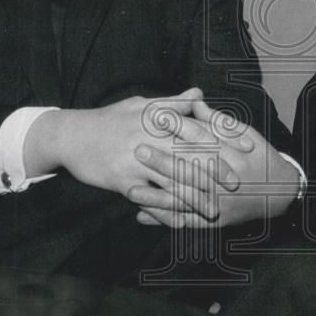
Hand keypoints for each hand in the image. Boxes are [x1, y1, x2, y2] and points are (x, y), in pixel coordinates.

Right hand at [23, 88, 239, 206]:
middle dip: (215, 172)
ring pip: (172, 181)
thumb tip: (199, 93)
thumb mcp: (141, 105)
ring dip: (195, 197)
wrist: (70, 135)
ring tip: (215, 209)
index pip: (198, 129)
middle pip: (190, 156)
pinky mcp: (122, 181)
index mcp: (158, 119)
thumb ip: (173, 104)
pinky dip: (167, 212)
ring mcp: (136, 162)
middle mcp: (150, 139)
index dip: (224, 139)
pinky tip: (182, 222)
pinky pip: (150, 200)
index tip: (245, 148)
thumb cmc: (110, 118)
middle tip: (237, 184)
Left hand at [129, 102, 300, 227]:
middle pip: (190, 169)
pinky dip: (164, 219)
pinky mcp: (216, 220)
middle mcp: (226, 181)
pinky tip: (142, 215)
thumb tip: (194, 102)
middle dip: (162, 161)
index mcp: (233, 155)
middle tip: (137, 150)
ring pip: (184, 200)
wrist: (280, 193)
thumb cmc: (260, 157)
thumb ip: (217, 121)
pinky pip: (187, 221)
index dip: (179, 127)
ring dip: (156, 196)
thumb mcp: (245, 133)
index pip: (203, 139)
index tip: (157, 116)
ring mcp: (220, 203)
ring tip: (130, 190)